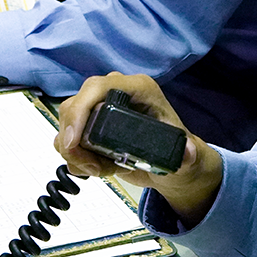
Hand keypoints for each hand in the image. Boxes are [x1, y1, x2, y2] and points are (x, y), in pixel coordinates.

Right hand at [55, 73, 223, 227]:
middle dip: (74, 139)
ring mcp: (100, 108)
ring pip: (67, 122)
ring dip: (75, 152)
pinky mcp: (91, 126)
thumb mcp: (186, 157)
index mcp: (138, 89)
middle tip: (92, 166)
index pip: (98, 87)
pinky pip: (67, 137)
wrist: (171, 167)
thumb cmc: (178, 154)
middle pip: (75, 104)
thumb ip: (189, 156)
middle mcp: (115, 93)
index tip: (73, 141)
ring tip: (100, 169)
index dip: (80, 110)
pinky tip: (97, 168)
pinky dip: (75, 157)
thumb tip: (188, 151)